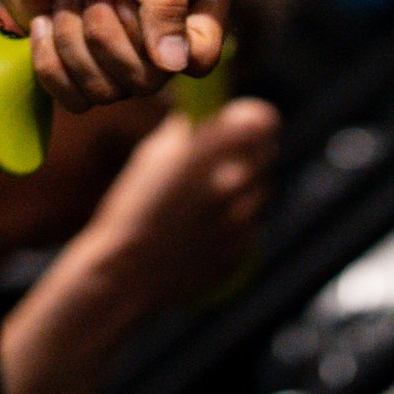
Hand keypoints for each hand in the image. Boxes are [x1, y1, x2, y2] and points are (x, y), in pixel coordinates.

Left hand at [0, 0, 228, 108]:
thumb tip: (174, 65)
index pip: (202, 55)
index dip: (167, 42)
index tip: (130, 2)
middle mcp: (165, 29)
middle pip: (150, 80)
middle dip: (104, 30)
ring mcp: (125, 54)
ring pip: (110, 91)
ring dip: (73, 38)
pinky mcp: (86, 69)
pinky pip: (76, 99)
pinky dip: (51, 59)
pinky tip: (45, 20)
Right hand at [75, 93, 279, 317]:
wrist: (127, 273)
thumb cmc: (133, 208)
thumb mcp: (152, 156)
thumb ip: (185, 134)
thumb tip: (194, 121)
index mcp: (210, 151)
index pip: (262, 122)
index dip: (256, 119)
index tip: (245, 121)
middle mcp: (233, 182)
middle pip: (266, 154)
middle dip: (250, 152)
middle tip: (224, 159)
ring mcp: (240, 221)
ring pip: (262, 191)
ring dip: (245, 188)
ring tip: (210, 197)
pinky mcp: (241, 252)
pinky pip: (252, 227)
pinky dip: (238, 222)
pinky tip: (207, 227)